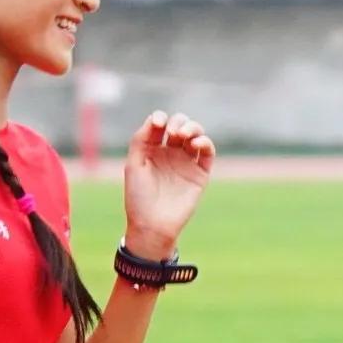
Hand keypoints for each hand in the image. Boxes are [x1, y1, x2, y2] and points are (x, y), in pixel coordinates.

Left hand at [123, 109, 216, 254]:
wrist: (153, 224)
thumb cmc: (139, 197)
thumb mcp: (134, 164)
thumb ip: (141, 139)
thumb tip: (156, 119)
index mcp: (152, 149)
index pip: (160, 125)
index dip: (160, 118)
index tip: (158, 124)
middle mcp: (170, 153)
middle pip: (180, 125)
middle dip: (178, 122)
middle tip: (172, 133)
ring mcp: (186, 162)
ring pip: (196, 134)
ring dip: (192, 128)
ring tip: (184, 135)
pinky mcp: (200, 173)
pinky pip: (208, 152)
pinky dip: (205, 142)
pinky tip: (196, 144)